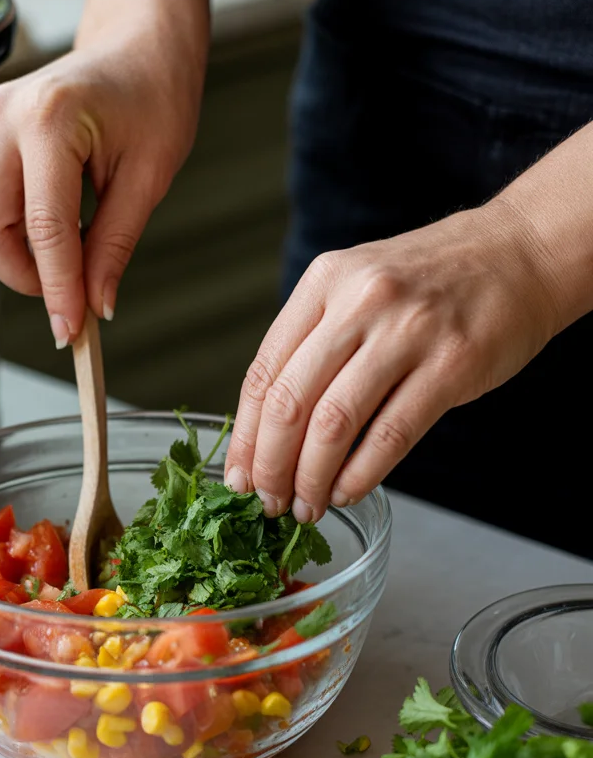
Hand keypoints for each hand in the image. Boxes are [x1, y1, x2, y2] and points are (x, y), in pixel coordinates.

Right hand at [0, 23, 204, 346]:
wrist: (141, 43)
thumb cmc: (156, 95)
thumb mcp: (149, 177)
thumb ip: (115, 245)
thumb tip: (95, 306)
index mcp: (51, 120)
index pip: (43, 228)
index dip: (56, 288)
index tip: (71, 331)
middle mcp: (7, 117)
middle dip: (25, 278)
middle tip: (72, 300)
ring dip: (22, 260)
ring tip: (73, 265)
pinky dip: (21, 237)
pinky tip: (62, 238)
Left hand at [224, 201, 561, 521]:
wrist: (521, 252)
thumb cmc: (433, 281)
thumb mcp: (358, 287)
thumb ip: (315, 343)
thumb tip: (269, 430)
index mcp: (324, 282)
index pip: (263, 373)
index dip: (245, 436)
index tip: (237, 476)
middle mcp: (360, 301)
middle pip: (290, 402)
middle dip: (270, 466)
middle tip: (268, 501)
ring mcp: (407, 331)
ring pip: (334, 423)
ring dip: (311, 478)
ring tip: (306, 505)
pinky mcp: (452, 364)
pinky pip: (390, 434)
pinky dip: (360, 475)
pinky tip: (347, 492)